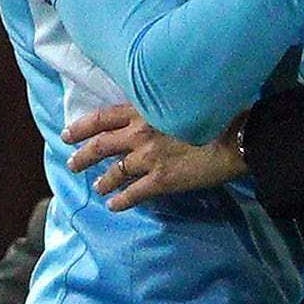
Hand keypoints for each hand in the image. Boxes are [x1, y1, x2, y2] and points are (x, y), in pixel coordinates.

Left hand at [63, 104, 247, 210]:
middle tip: (72, 163)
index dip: (82, 126)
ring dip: (102, 180)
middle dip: (82, 156)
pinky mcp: (161, 180)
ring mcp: (148, 158)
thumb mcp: (179, 97)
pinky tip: (114, 206)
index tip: (68, 133)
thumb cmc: (214, 110)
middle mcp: (139, 133)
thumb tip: (152, 109)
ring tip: (97, 186)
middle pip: (100, 145)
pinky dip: (120, 201)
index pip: (102, 117)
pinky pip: (133, 194)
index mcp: (144, 109)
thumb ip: (160, 104)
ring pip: (114, 171)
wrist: (235, 135)